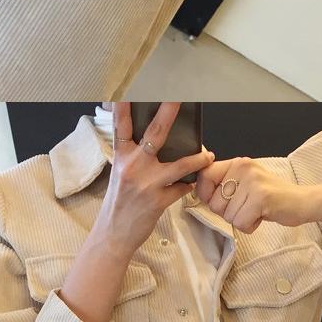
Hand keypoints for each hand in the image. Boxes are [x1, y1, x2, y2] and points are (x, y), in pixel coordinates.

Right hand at [101, 103, 215, 248]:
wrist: (113, 234)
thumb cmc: (118, 201)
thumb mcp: (119, 173)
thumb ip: (132, 154)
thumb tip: (152, 138)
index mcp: (121, 156)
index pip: (121, 125)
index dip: (125, 105)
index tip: (132, 87)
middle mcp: (132, 165)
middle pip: (155, 133)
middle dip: (168, 113)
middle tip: (179, 97)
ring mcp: (146, 183)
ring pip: (180, 164)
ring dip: (198, 158)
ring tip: (208, 154)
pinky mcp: (158, 200)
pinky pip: (182, 188)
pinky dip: (189, 185)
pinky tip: (191, 184)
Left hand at [202, 156, 307, 230]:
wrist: (302, 201)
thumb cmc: (272, 196)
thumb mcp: (246, 182)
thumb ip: (225, 182)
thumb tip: (199, 191)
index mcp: (237, 163)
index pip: (205, 175)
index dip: (206, 194)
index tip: (219, 201)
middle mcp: (243, 167)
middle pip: (214, 202)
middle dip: (227, 213)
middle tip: (246, 207)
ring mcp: (252, 181)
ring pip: (227, 215)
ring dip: (240, 220)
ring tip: (256, 210)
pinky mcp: (261, 197)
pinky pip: (240, 222)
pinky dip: (250, 226)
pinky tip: (261, 216)